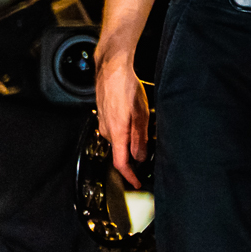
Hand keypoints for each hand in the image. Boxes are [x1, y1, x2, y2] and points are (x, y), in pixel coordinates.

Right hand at [94, 60, 149, 188]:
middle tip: (148, 156)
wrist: (112, 69)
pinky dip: (125, 132)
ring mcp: (103, 122)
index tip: (136, 182)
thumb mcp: (142, 114)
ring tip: (145, 134)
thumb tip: (140, 157)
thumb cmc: (127, 88)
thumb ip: (140, 138)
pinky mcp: (103, 115)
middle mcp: (106, 130)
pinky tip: (134, 121)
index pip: (120, 163)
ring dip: (130, 141)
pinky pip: (114, 130)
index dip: (129, 176)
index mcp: (116, 133)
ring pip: (118, 139)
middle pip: (120, 151)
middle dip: (133, 157)